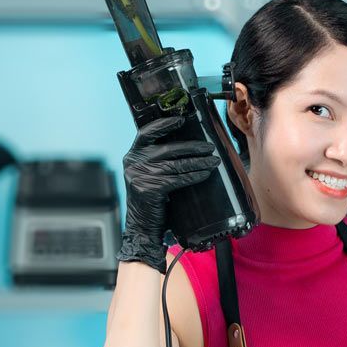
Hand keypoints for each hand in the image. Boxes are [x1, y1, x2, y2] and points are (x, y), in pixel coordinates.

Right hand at [119, 115, 220, 271]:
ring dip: (198, 162)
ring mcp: (140, 176)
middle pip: (168, 148)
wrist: (142, 227)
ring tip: (213, 161)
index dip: (163, 124)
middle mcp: (134, 162)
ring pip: (176, 164)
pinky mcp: (149, 189)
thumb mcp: (149, 175)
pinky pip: (178, 179)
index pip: (146, 133)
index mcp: (133, 155)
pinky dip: (194, 176)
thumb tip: (185, 145)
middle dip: (192, 147)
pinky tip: (205, 173)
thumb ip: (158, 160)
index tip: (180, 120)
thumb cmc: (151, 200)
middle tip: (209, 147)